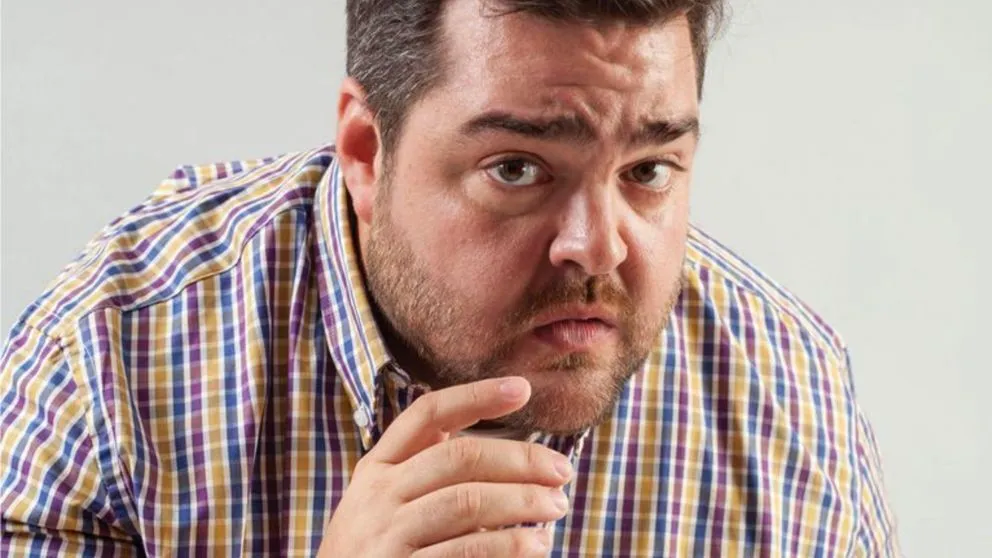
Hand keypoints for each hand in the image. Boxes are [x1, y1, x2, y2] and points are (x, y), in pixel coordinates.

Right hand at [316, 376, 572, 557]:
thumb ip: (434, 478)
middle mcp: (377, 496)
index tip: (522, 388)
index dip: (476, 396)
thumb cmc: (377, 555)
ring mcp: (386, 536)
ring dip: (521, 502)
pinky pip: (465, 551)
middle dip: (520, 460)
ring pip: (466, 502)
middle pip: (458, 457)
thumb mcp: (388, 508)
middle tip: (562, 472)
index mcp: (376, 469)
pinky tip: (533, 546)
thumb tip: (518, 463)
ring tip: (556, 508)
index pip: (427, 415)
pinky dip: (507, 546)